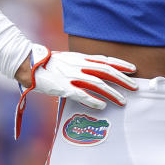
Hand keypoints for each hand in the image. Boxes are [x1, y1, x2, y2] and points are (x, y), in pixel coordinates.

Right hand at [14, 44, 137, 137]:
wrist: (29, 65)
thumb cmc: (49, 64)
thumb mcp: (69, 59)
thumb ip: (82, 63)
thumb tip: (96, 70)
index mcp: (81, 58)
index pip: (106, 60)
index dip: (121, 64)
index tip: (133, 69)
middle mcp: (79, 65)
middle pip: (106, 71)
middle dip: (122, 79)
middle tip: (135, 87)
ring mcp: (72, 76)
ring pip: (97, 84)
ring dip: (112, 93)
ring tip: (122, 101)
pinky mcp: (64, 87)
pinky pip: (81, 94)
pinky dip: (93, 100)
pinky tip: (102, 106)